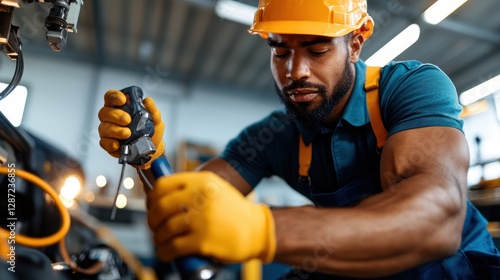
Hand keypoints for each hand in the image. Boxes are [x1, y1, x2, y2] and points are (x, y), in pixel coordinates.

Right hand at [97, 89, 164, 168]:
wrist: (152, 147)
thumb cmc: (150, 129)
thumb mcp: (155, 118)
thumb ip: (152, 109)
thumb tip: (147, 101)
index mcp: (120, 106)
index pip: (111, 96)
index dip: (114, 96)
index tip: (123, 100)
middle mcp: (111, 117)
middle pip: (104, 112)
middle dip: (115, 115)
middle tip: (128, 120)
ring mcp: (108, 130)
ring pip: (104, 127)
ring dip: (115, 130)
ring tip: (127, 133)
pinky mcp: (108, 143)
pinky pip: (104, 142)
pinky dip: (110, 143)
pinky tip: (118, 144)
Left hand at [147, 171, 275, 263]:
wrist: (256, 230)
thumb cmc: (232, 211)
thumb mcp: (214, 188)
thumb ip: (191, 188)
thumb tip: (158, 194)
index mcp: (202, 181)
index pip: (163, 185)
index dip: (151, 197)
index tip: (152, 206)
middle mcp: (201, 197)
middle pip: (160, 207)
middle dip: (152, 219)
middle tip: (155, 226)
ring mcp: (202, 219)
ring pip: (164, 229)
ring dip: (158, 237)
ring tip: (161, 240)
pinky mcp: (203, 241)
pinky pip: (172, 247)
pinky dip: (164, 252)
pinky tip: (165, 253)